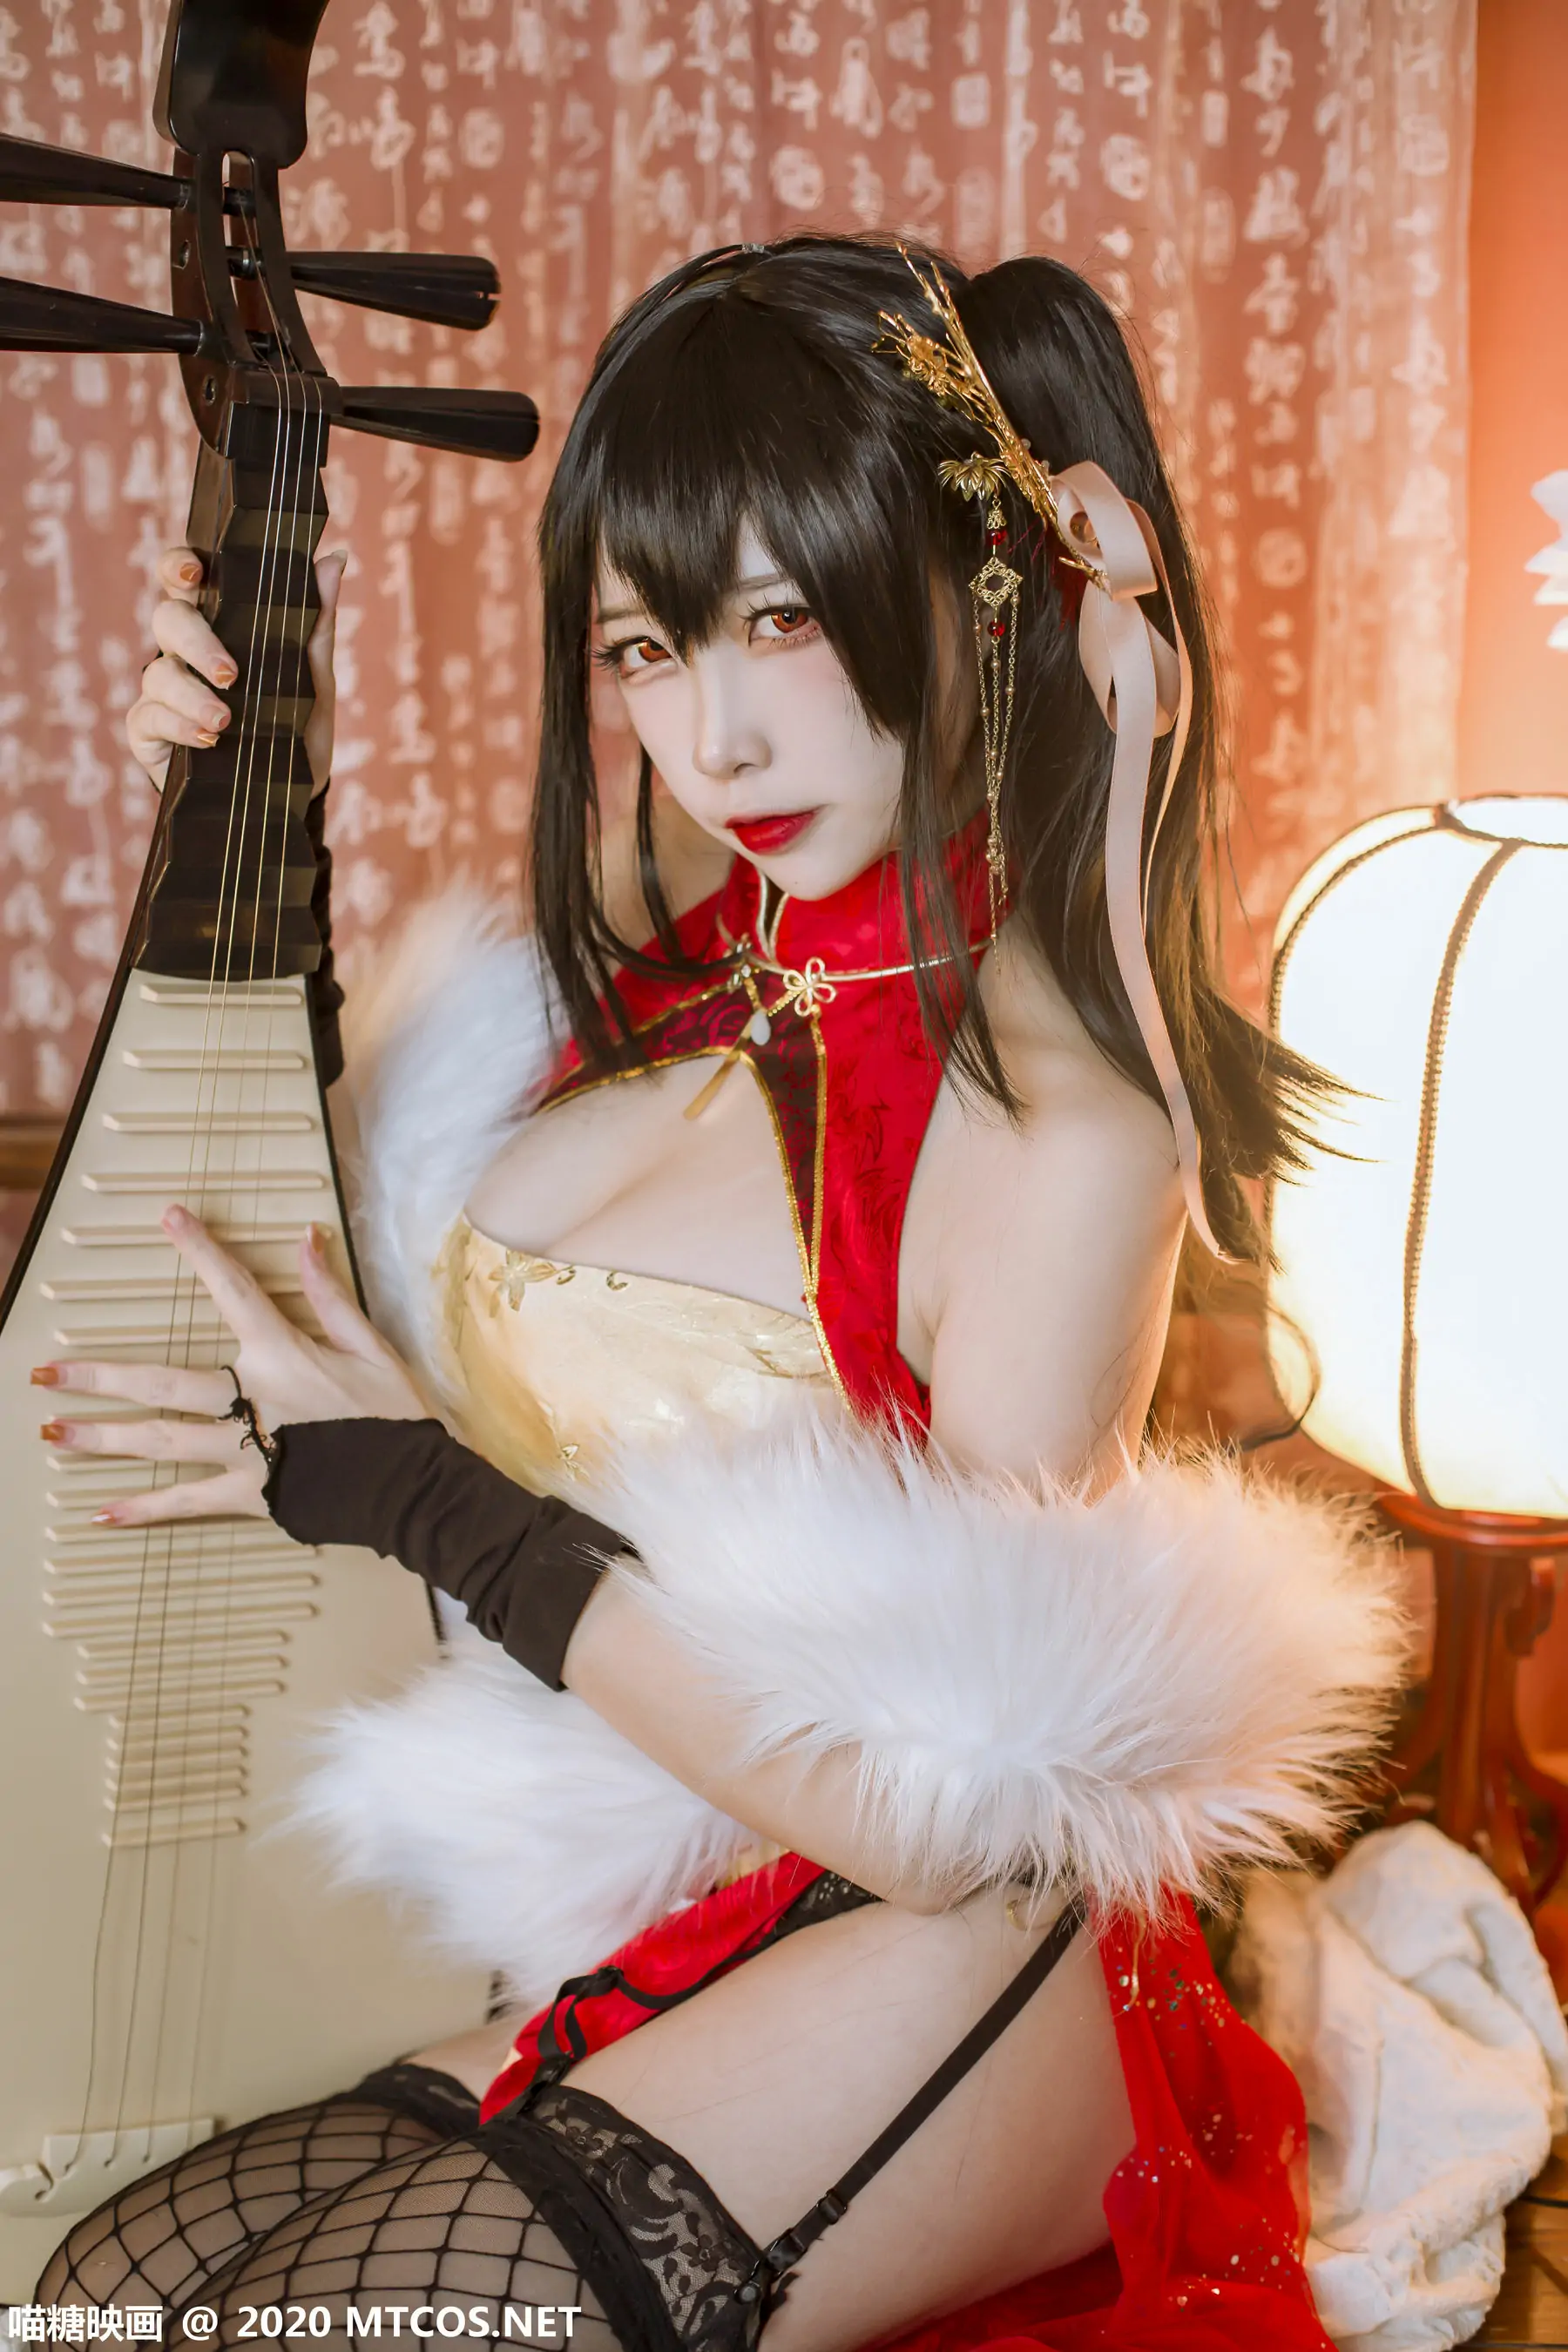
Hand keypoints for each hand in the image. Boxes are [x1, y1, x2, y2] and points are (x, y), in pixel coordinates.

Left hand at [33, 1206, 427, 1524]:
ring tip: (52, 1431)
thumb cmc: (396, 1416)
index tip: (170, 1218)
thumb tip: (305, 1239)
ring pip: (159, 1441)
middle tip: (47, 1372)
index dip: (202, 1250)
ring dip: (101, 1437)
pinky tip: (103, 1513)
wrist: (412, 1485)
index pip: (234, 1290)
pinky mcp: (252, 1493)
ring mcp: (246, 1450)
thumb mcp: (371, 1346)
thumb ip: (329, 1295)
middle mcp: (252, 1399)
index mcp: (283, 1355)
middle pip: (162, 1383)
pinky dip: (146, 1510)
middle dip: (99, 1377)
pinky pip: (188, 1502)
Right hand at [127, 542, 345, 793]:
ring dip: (192, 696)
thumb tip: (335, 558)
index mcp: (217, 626)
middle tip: (230, 673)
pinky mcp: (148, 731)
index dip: (179, 566)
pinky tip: (207, 740)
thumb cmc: (295, 729)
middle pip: (168, 619)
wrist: (288, 798)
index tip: (193, 572)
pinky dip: (179, 726)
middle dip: (196, 641)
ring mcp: (162, 691)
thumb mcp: (315, 679)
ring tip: (225, 722)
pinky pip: (149, 717)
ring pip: (158, 673)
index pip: (184, 580)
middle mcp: (183, 652)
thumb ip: (318, 620)